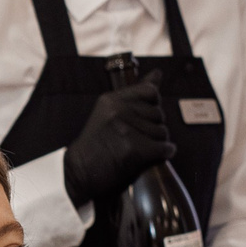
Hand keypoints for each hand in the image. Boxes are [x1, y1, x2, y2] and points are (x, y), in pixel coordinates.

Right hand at [61, 78, 174, 204]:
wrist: (82, 173)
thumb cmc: (98, 145)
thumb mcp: (111, 113)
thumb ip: (137, 94)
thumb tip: (158, 73)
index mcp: (111, 100)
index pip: (150, 92)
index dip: (153, 106)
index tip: (143, 118)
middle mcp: (117, 111)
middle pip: (159, 114)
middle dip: (154, 128)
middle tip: (138, 140)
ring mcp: (124, 129)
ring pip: (163, 132)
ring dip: (158, 143)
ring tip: (140, 150)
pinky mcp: (133, 149)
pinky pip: (163, 148)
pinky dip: (163, 154)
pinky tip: (152, 158)